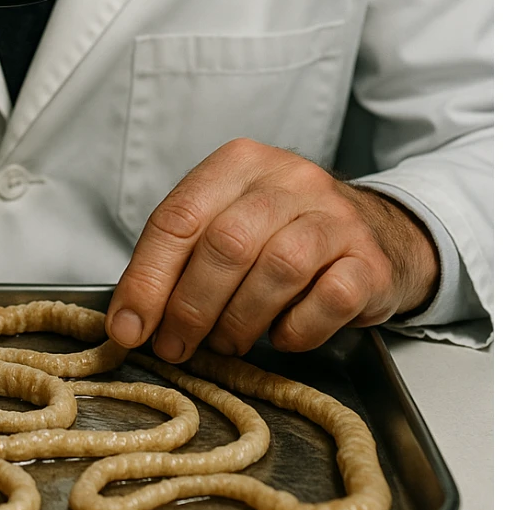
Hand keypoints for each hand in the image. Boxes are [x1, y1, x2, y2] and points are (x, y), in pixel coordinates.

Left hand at [106, 139, 439, 358]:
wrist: (382, 236)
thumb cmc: (285, 235)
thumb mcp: (228, 224)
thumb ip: (181, 259)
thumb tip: (130, 321)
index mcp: (240, 163)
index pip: (180, 217)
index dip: (147, 278)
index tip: (128, 328)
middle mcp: (290, 178)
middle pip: (226, 243)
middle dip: (190, 307)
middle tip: (176, 347)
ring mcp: (336, 216)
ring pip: (277, 268)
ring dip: (240, 320)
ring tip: (227, 343)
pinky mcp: (370, 260)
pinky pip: (330, 299)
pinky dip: (297, 329)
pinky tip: (282, 335)